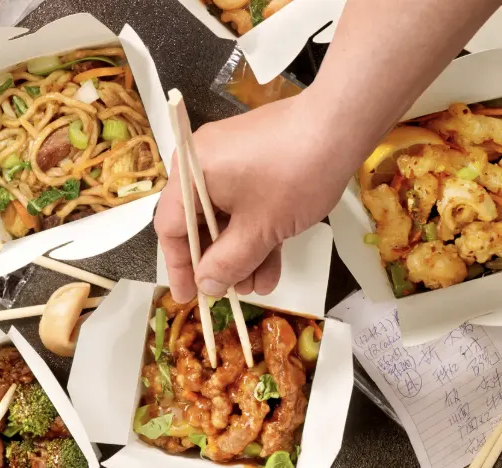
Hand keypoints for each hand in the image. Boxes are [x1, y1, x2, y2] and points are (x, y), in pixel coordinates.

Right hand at [155, 88, 357, 301]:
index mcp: (190, 173)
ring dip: (241, 256)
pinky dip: (255, 234)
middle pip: (198, 225)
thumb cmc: (293, 177)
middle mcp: (201, 164)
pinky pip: (244, 204)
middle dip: (219, 264)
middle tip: (232, 294)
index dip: (179, 267)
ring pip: (225, 219)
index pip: (171, 229)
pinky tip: (270, 267)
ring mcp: (229, 162)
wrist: (341, 124)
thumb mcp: (259, 230)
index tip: (190, 298)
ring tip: (259, 287)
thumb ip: (228, 263)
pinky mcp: (254, 162)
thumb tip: (206, 285)